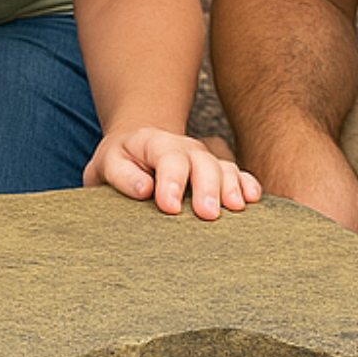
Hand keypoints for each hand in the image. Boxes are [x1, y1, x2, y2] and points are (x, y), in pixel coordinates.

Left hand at [84, 128, 262, 218]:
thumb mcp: (106, 164)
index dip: (171, 182)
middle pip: (201, 162)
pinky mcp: (217, 171)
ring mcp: (204, 158)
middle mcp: (184, 147)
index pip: (167, 158)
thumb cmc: (119, 163)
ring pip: (223, 167)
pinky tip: (251, 198)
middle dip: (206, 187)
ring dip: (231, 187)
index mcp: (153, 142)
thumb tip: (144, 189)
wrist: (136, 149)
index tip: (170, 207)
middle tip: (208, 214)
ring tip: (234, 208)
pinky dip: (246, 184)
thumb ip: (121, 175)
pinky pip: (237, 174)